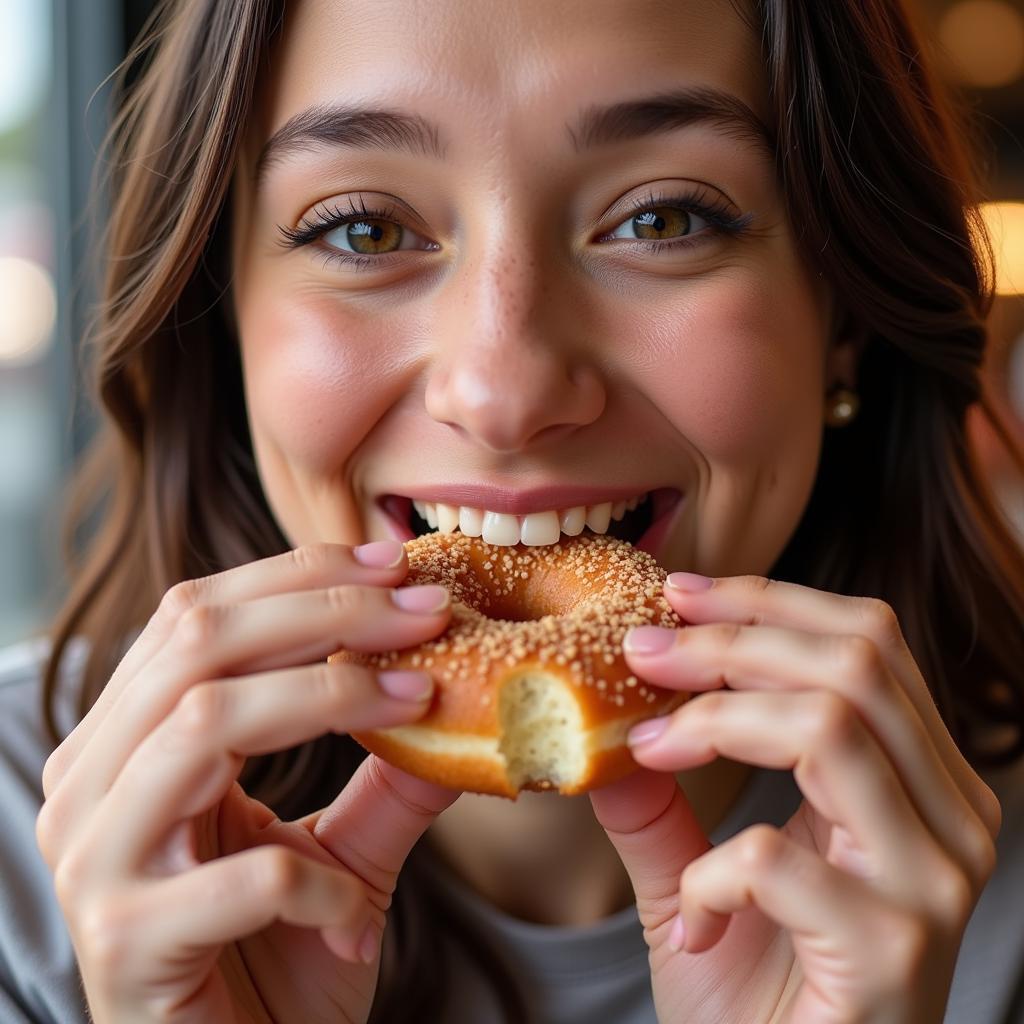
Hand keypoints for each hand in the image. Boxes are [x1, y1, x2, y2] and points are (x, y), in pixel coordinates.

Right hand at [36, 542, 459, 1023]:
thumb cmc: (274, 958)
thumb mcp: (339, 850)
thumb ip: (388, 775)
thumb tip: (465, 695)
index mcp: (129, 742)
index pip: (198, 615)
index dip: (301, 577)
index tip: (399, 569)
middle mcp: (92, 784)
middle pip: (198, 643)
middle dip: (326, 612)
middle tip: (425, 613)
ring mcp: (98, 859)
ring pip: (204, 722)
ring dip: (329, 697)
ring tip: (418, 700)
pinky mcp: (124, 942)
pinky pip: (238, 876)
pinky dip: (319, 882)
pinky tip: (359, 906)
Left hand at [590, 574, 1000, 1023]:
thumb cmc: (757, 997)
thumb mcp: (698, 876)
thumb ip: (660, 800)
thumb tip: (603, 721)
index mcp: (918, 780)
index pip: (865, 641)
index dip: (765, 602)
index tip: (673, 595)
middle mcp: (949, 817)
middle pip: (853, 663)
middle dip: (730, 640)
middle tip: (641, 652)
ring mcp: (933, 881)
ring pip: (830, 727)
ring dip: (714, 721)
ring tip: (649, 750)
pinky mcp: (896, 949)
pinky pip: (779, 855)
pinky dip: (710, 871)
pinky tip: (692, 915)